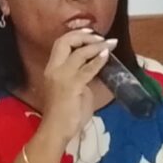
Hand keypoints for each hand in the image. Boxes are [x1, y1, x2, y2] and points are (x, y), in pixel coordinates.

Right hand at [36, 29, 115, 145]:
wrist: (57, 130)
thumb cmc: (66, 113)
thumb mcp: (75, 89)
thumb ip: (82, 77)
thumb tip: (95, 68)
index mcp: (52, 69)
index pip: (60, 43)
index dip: (75, 35)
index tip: (90, 32)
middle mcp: (54, 69)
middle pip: (65, 41)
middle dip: (83, 36)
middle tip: (100, 36)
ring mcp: (62, 76)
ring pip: (79, 53)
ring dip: (96, 46)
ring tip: (110, 44)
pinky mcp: (71, 85)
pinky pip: (87, 69)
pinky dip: (98, 60)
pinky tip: (106, 55)